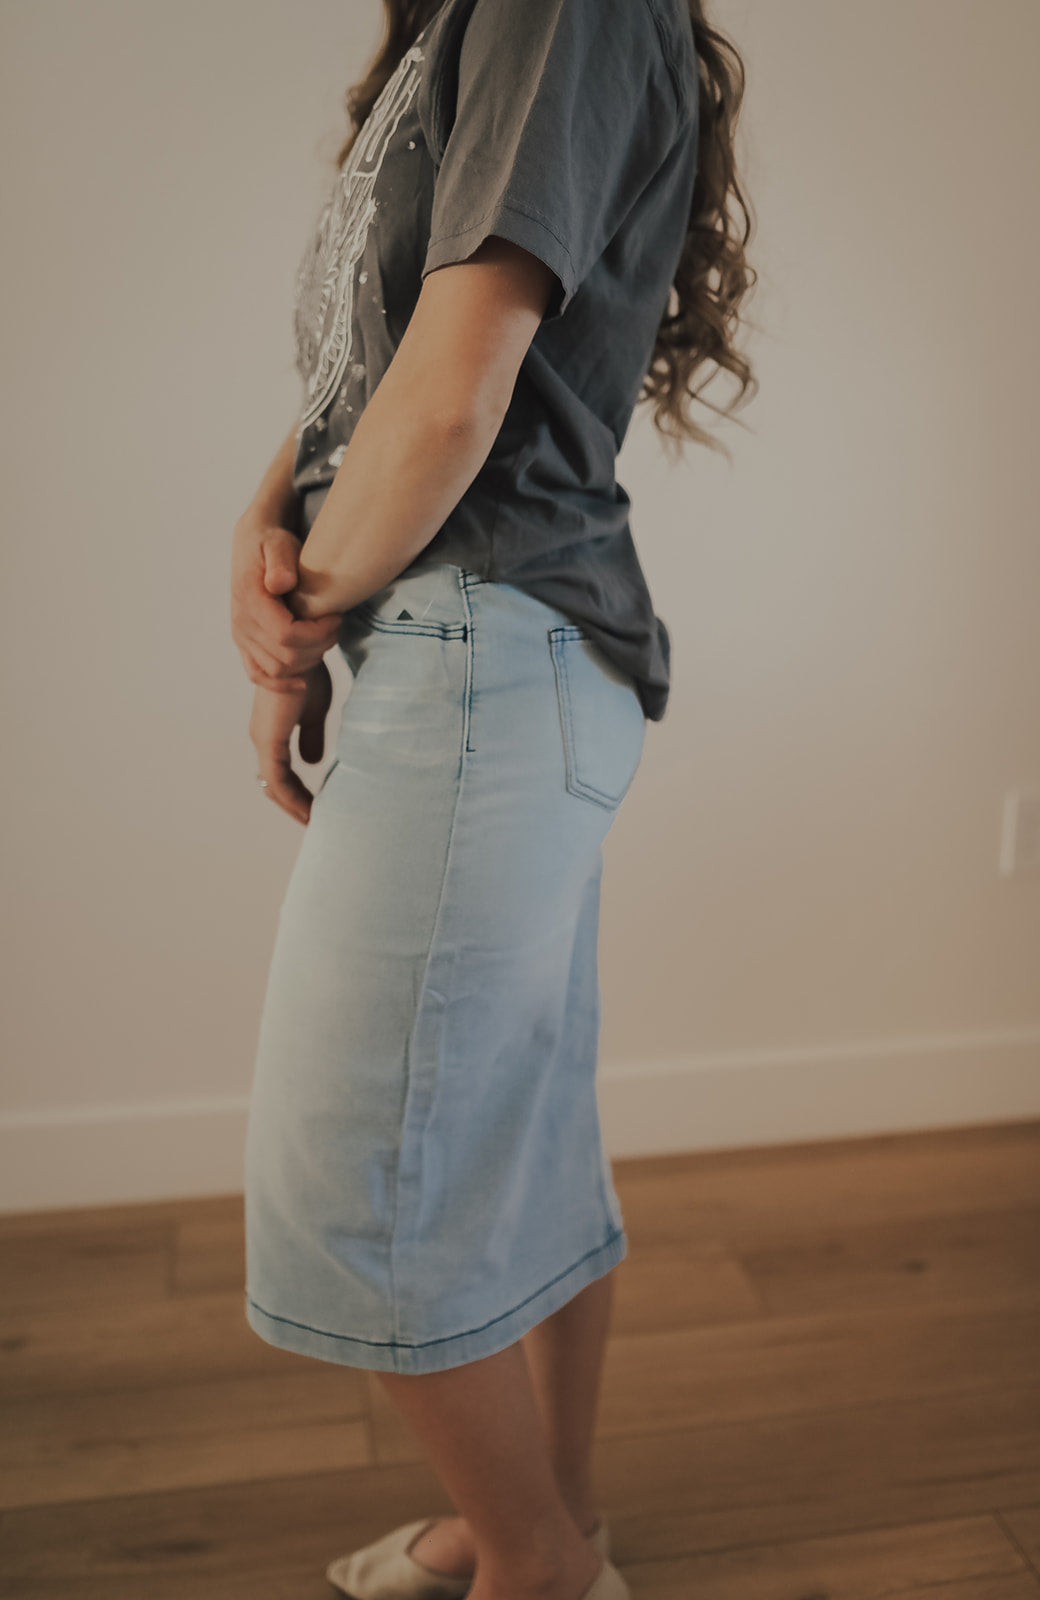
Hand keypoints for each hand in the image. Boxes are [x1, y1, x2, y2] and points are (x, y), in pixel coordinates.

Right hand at [231, 510, 342, 692]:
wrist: (254, 544)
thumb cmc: (272, 541)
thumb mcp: (279, 543)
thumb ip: (280, 560)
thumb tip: (280, 583)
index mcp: (249, 599)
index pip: (286, 635)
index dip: (317, 633)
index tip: (336, 616)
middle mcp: (241, 623)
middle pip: (285, 656)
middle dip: (318, 646)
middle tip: (335, 626)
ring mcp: (241, 636)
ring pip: (278, 670)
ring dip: (308, 660)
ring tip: (324, 638)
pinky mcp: (245, 644)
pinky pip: (258, 675)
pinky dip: (281, 684)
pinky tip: (303, 682)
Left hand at [249, 659, 334, 824]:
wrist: (302, 652)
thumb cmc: (310, 674)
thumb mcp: (316, 710)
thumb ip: (311, 736)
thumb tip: (312, 762)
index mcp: (272, 731)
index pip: (281, 773)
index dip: (298, 794)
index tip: (317, 809)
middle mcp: (263, 738)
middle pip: (275, 785)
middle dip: (295, 806)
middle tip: (316, 824)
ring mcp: (263, 741)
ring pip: (275, 787)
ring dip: (295, 806)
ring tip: (315, 822)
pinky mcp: (269, 741)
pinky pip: (278, 780)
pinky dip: (293, 798)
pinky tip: (311, 809)